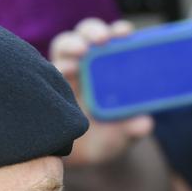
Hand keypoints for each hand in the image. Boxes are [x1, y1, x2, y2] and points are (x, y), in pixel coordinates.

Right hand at [51, 18, 155, 165]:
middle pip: (85, 35)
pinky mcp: (47, 87)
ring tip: (80, 54)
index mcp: (108, 67)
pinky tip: (64, 72)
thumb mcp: (124, 135)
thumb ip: (135, 128)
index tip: (126, 33)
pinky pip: (46, 72)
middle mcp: (85, 64)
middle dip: (93, 31)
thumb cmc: (106, 138)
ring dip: (71, 46)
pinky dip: (55, 69)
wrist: (81, 159)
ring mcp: (64, 74)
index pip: (112, 40)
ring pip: (63, 47)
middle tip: (101, 40)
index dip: (117, 31)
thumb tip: (144, 124)